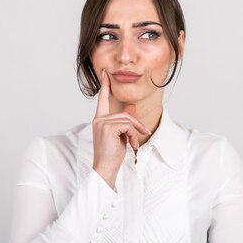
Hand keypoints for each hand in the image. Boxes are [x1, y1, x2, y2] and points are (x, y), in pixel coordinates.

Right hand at [92, 68, 150, 187]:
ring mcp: (102, 122)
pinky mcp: (107, 127)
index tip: (106, 73)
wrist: (105, 168)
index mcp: (99, 120)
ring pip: (127, 119)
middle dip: (135, 124)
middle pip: (124, 114)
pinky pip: (128, 125)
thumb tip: (132, 106)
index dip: (105, 86)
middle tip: (144, 133)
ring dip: (136, 131)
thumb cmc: (112, 154)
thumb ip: (125, 121)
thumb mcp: (121, 135)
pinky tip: (132, 145)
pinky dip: (133, 134)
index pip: (102, 99)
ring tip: (135, 143)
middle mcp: (98, 119)